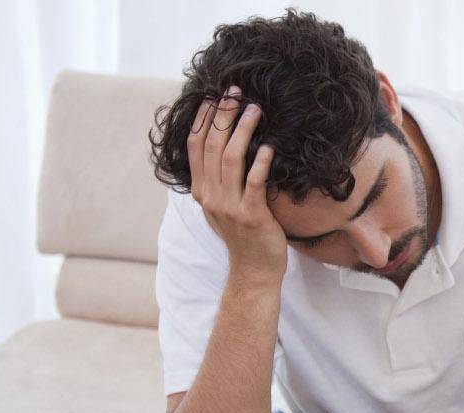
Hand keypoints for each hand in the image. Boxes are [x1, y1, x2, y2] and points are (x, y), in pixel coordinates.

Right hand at [186, 86, 287, 281]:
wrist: (254, 269)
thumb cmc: (243, 234)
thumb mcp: (221, 205)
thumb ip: (216, 179)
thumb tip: (220, 146)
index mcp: (200, 190)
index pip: (195, 146)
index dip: (203, 119)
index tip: (214, 96)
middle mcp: (210, 196)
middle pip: (211, 146)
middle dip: (223, 116)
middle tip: (235, 92)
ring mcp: (229, 206)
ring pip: (230, 159)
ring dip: (242, 131)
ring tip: (254, 110)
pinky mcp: (251, 215)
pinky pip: (253, 183)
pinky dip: (259, 163)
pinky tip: (268, 147)